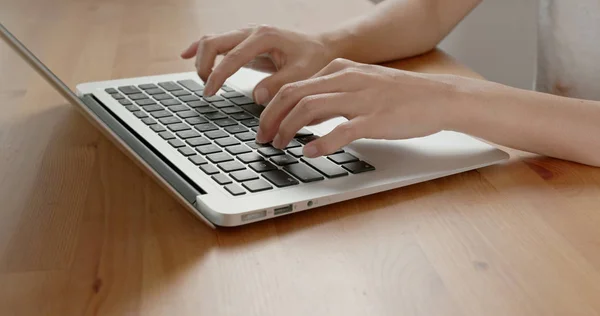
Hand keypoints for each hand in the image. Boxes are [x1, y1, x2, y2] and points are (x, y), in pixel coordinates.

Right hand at [181, 25, 335, 103]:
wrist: (322, 48)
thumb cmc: (314, 60)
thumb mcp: (302, 75)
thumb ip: (279, 85)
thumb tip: (256, 96)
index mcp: (265, 37)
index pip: (232, 57)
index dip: (217, 76)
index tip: (209, 93)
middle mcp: (252, 31)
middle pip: (214, 41)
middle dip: (204, 65)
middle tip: (207, 89)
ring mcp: (246, 34)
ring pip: (213, 40)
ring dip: (201, 58)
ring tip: (203, 81)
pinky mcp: (244, 41)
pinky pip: (217, 41)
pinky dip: (200, 48)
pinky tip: (186, 55)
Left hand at [257, 58, 467, 156]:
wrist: (439, 97)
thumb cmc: (400, 95)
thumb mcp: (361, 84)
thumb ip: (332, 94)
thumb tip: (303, 114)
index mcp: (340, 70)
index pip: (293, 85)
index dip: (271, 107)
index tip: (264, 125)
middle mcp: (346, 79)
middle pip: (293, 94)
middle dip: (270, 118)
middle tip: (263, 138)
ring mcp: (361, 99)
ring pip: (309, 108)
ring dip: (287, 129)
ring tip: (279, 145)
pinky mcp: (375, 120)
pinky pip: (341, 130)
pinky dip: (320, 143)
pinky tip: (310, 152)